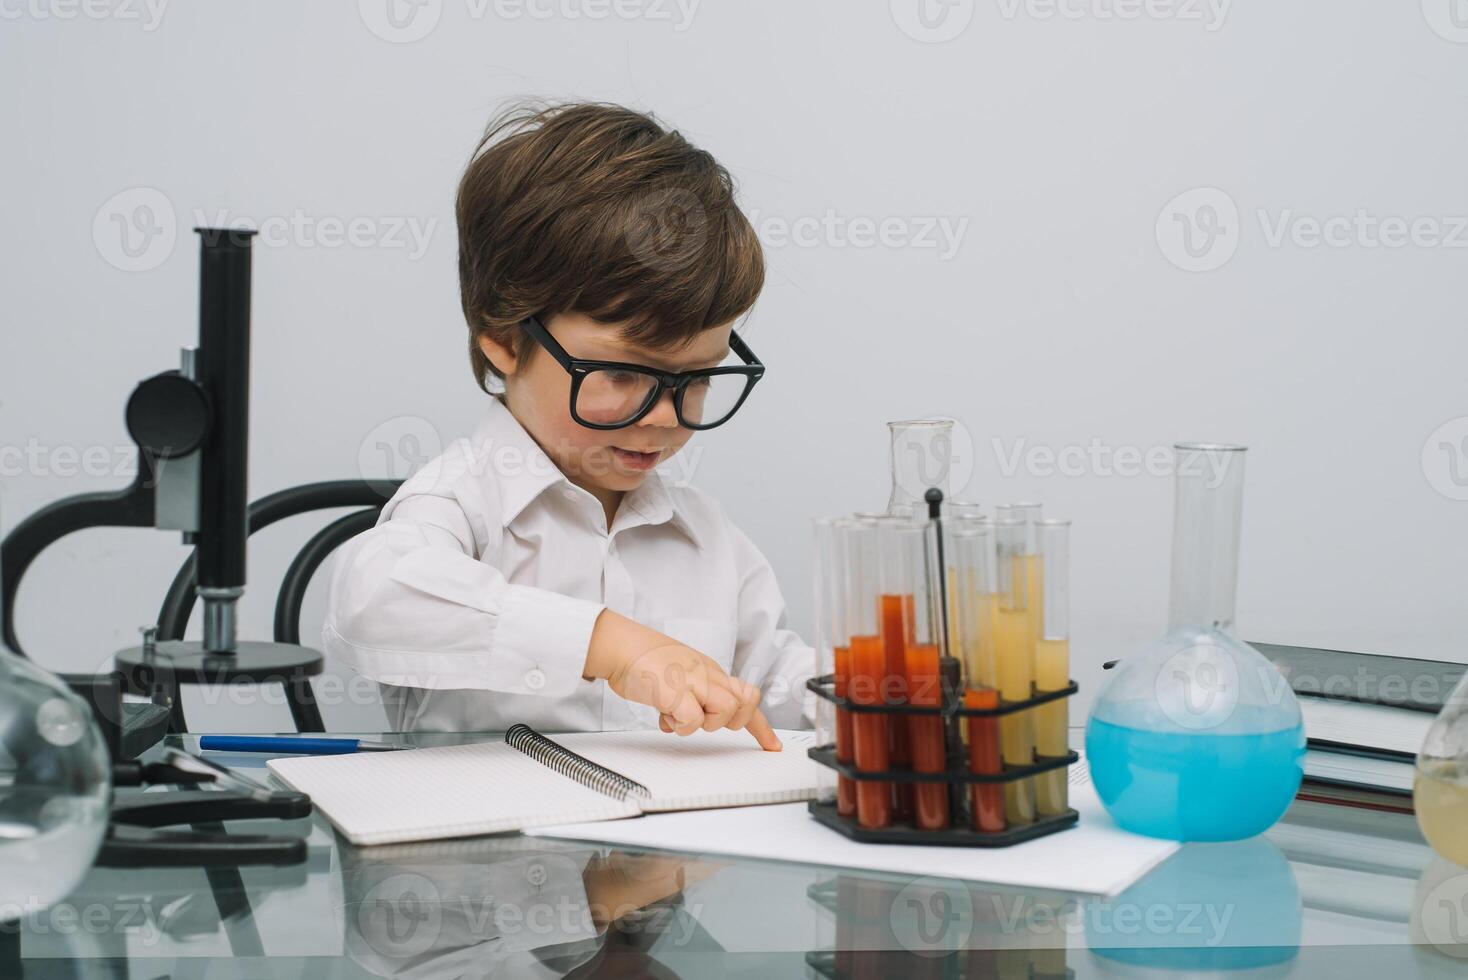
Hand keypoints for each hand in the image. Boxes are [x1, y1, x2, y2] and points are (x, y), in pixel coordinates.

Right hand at [582, 610, 781, 750]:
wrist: (621, 647)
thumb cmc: (645, 660)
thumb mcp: (680, 674)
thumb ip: (693, 694)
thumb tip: (689, 718)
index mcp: (711, 671)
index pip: (747, 696)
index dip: (761, 726)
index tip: (772, 745)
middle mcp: (707, 674)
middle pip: (746, 703)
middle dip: (730, 722)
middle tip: (702, 719)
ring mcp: (693, 681)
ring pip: (726, 711)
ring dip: (703, 723)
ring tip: (677, 715)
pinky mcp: (674, 691)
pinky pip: (693, 720)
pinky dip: (681, 726)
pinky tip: (665, 716)